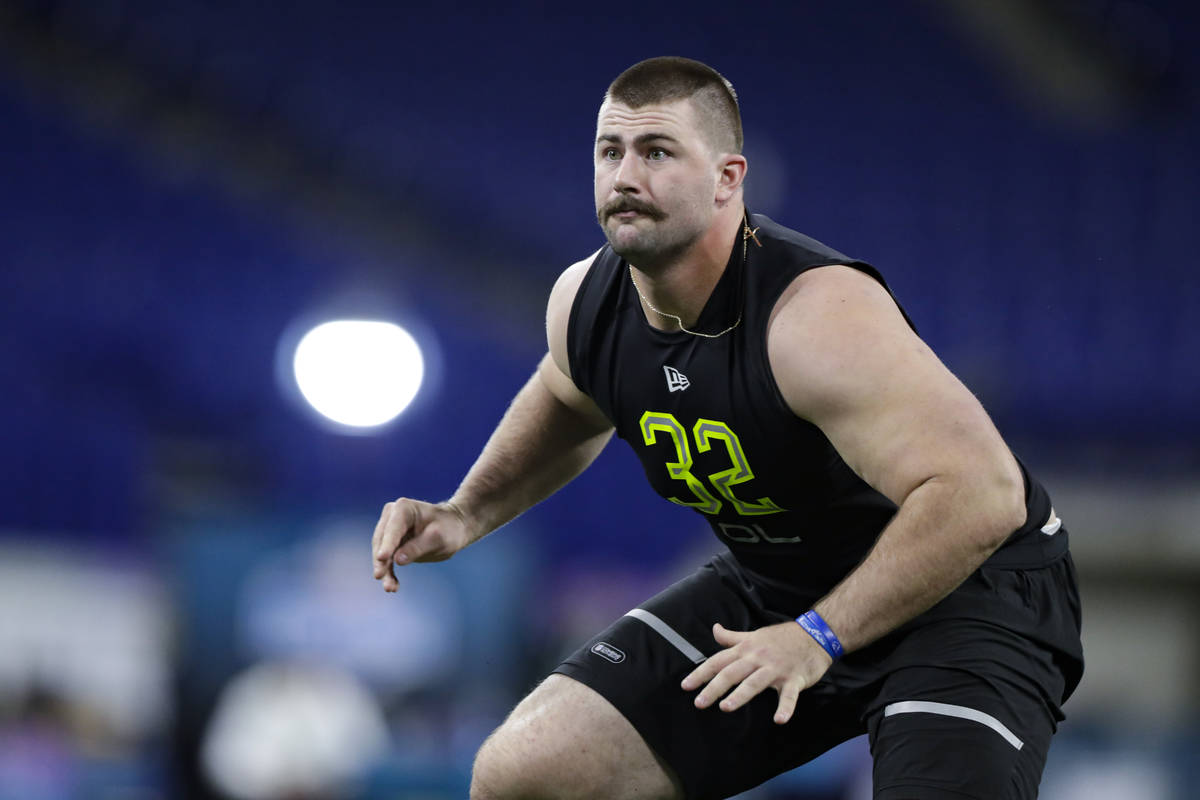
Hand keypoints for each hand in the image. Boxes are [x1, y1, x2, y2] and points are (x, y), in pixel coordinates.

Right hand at [371, 498, 473, 591]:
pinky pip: (387, 559)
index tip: (382, 558)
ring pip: (381, 552)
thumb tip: (397, 560)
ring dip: (384, 570)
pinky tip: (393, 587)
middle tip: (380, 577)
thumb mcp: (438, 538)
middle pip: (382, 541)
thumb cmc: (449, 529)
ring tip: (390, 588)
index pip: (393, 529)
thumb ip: (418, 547)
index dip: (387, 544)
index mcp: (403, 508)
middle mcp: (392, 516)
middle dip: (381, 560)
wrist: (453, 529)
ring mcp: (390, 529)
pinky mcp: (391, 543)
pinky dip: (389, 572)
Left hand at [680, 621, 832, 724]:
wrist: (815, 634)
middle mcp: (758, 658)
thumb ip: (732, 637)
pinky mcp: (794, 679)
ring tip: (726, 707)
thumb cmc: (782, 637)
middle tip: (699, 702)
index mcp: (746, 649)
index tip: (686, 686)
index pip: (719, 661)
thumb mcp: (754, 635)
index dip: (701, 673)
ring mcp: (776, 669)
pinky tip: (779, 720)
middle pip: (732, 673)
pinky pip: (789, 695)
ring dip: (741, 695)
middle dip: (714, 687)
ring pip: (755, 682)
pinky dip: (785, 708)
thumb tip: (714, 629)